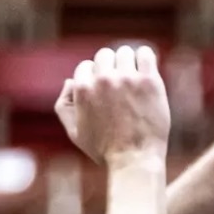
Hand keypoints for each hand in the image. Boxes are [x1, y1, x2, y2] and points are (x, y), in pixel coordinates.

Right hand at [56, 46, 170, 165]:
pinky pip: (145, 53)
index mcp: (82, 88)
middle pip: (104, 56)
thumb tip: (70, 81)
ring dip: (128, 63)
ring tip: (134, 81)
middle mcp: (103, 79)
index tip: (105, 93)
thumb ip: (64, 105)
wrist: (135, 160)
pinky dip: (145, 58)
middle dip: (110, 69)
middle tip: (120, 86)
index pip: (86, 67)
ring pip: (124, 52)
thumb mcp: (74, 132)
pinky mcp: (149, 81)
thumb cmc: (104, 150)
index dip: (95, 79)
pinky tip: (147, 71)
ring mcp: (126, 78)